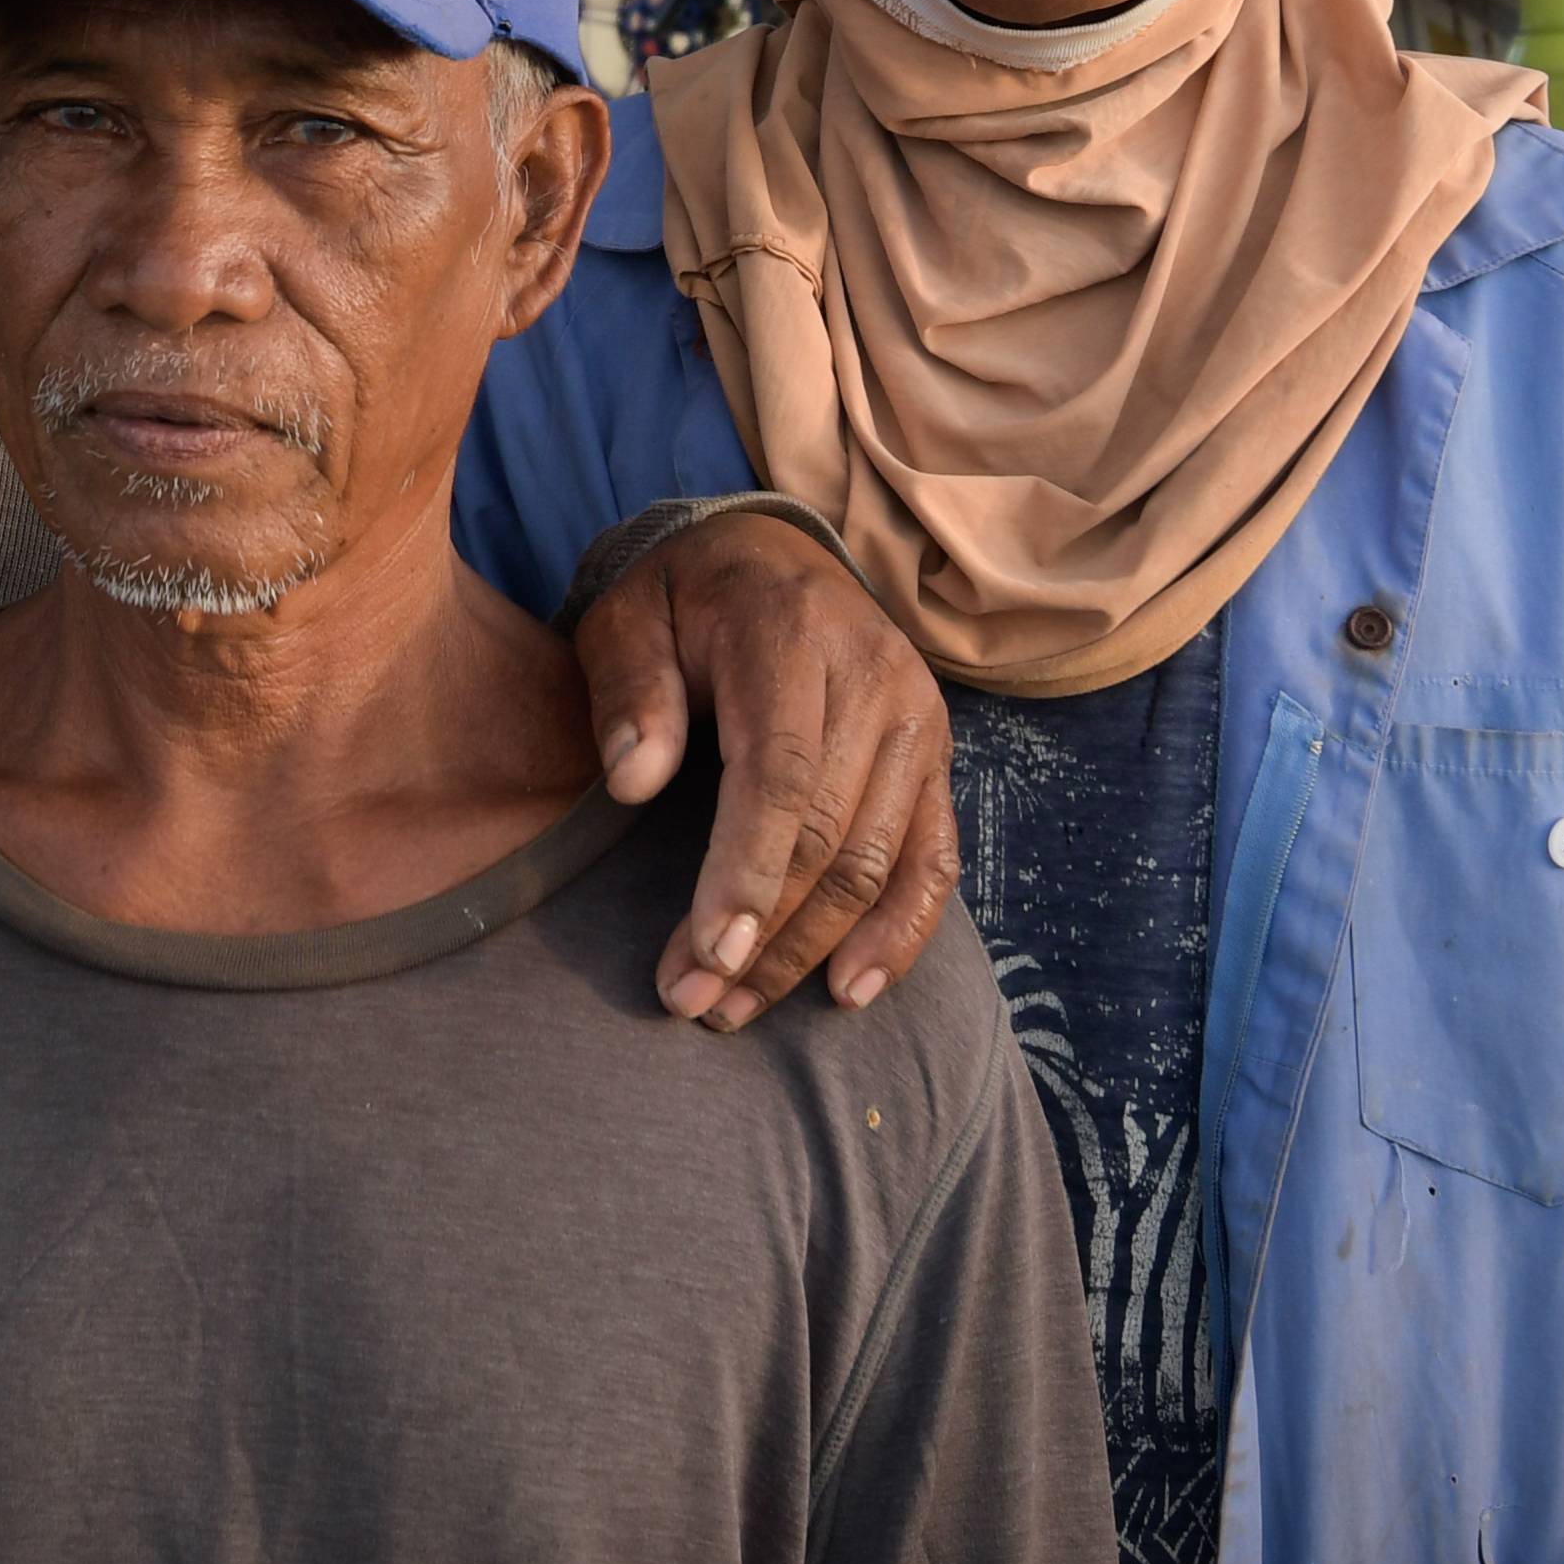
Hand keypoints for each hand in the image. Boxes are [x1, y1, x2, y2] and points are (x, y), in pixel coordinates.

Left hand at [570, 509, 956, 1030]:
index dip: (747, 872)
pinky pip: (934, 860)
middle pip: (831, 834)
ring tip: (737, 1007)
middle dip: (765, 934)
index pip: (781, 773)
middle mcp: (876, 676)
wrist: (768, 556)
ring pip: (879, 862)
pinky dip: (901, 934)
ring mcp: (919, 720)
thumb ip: (628, 691)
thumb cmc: (683, 601)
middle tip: (693, 1003)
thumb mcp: (627, 617)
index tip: (708, 954)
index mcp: (792, 634)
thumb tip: (634, 783)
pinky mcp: (936, 759)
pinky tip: (851, 991)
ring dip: (812, 951)